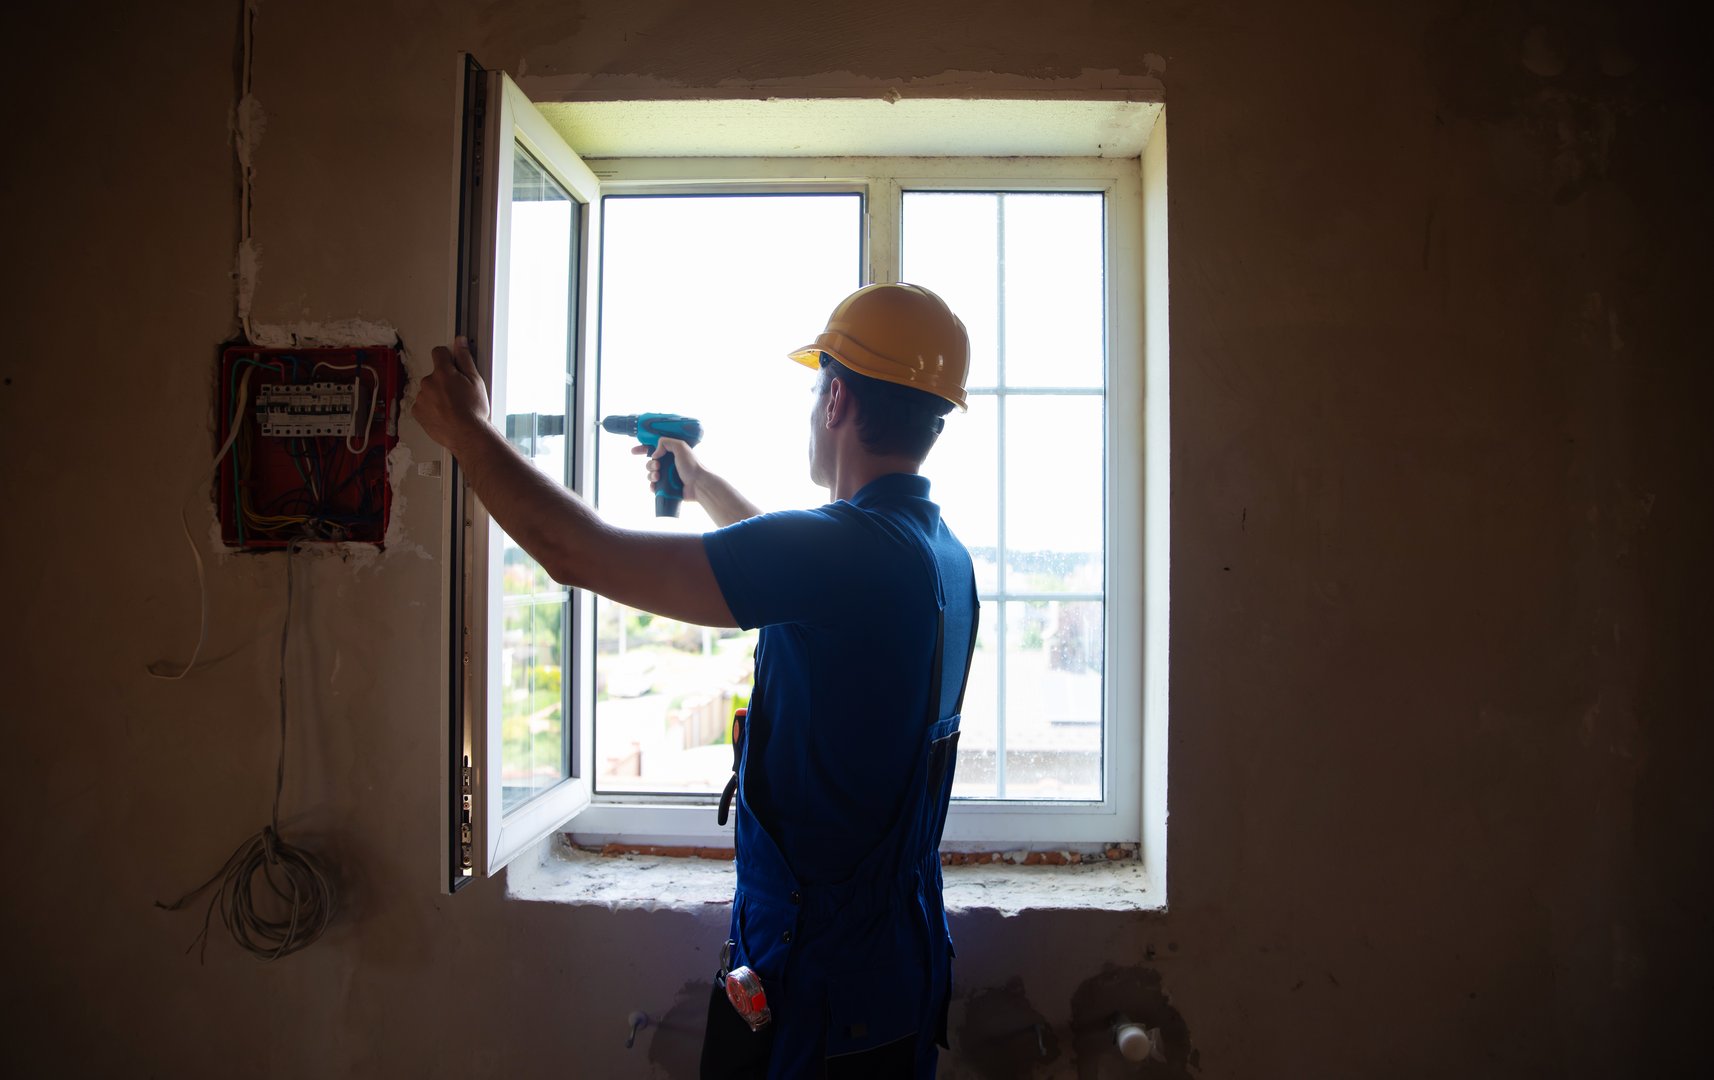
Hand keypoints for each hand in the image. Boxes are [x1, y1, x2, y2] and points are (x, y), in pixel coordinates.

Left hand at [416, 337, 490, 453]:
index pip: (439, 352)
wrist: (467, 436)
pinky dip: (431, 408)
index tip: (453, 364)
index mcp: (443, 372)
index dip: (447, 357)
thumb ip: (465, 358)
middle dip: (444, 380)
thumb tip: (459, 342)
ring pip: (428, 390)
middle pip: (434, 374)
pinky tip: (444, 414)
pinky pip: (422, 404)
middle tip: (459, 393)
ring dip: (437, 395)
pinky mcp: (418, 412)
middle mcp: (428, 383)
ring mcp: (421, 398)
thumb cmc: (473, 411)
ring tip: (453, 407)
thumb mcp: (476, 381)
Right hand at [632, 437, 702, 501]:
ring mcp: (667, 476)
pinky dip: (652, 485)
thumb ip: (666, 443)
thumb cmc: (692, 465)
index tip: (634, 451)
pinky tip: (655, 485)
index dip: (643, 449)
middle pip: (650, 462)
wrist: (698, 484)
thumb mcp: (680, 447)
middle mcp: (668, 464)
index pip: (654, 448)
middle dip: (650, 464)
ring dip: (651, 474)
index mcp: (671, 453)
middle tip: (657, 466)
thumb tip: (654, 454)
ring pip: (650, 474)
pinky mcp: (666, 487)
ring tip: (658, 476)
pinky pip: (653, 486)